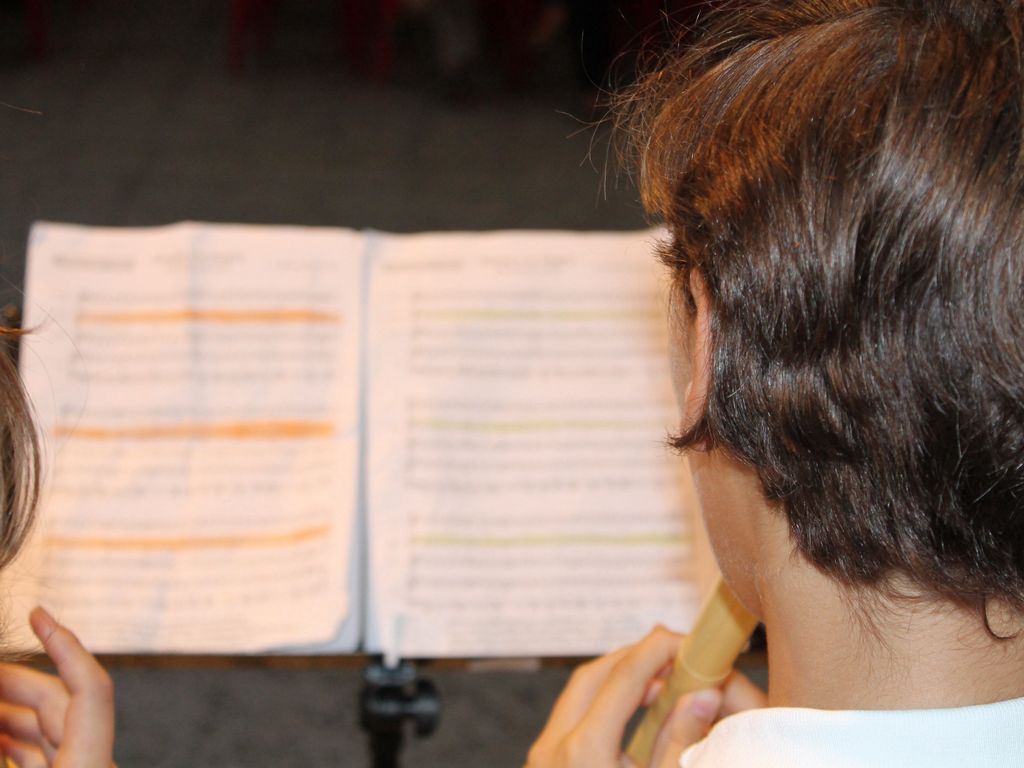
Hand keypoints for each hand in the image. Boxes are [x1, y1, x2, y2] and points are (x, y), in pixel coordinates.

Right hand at [0, 608, 114, 767]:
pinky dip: (20, 740)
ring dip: (11, 710)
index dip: (64, 646)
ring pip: (50, 728)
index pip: (90, 687)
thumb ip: (2, 745)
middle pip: (61, 702)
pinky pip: (49, 753)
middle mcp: (93, 763)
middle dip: (16, 679)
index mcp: (89, 764)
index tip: (37, 614)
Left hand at [526, 626, 764, 767]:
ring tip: (659, 680)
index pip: (625, 677)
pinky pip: (571, 717)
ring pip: (578, 693)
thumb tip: (704, 694)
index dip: (658, 651)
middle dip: (635, 656)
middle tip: (674, 652)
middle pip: (595, 675)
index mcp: (586, 751)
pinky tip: (632, 712)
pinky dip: (602, 701)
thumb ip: (681, 743)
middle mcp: (555, 747)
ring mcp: (543, 758)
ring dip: (616, 677)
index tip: (686, 641)